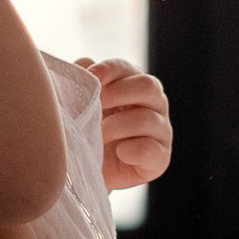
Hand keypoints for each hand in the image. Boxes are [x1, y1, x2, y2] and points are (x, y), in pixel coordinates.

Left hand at [86, 59, 171, 192]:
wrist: (86, 174)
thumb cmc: (85, 134)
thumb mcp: (78, 106)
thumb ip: (81, 82)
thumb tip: (85, 65)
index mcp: (132, 86)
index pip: (126, 69)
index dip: (109, 70)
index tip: (92, 77)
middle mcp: (153, 104)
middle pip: (148, 86)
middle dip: (119, 93)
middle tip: (97, 106)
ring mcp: (160, 131)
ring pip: (147, 118)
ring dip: (118, 126)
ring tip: (98, 136)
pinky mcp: (160, 159)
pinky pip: (151, 150)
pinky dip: (131, 150)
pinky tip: (118, 152)